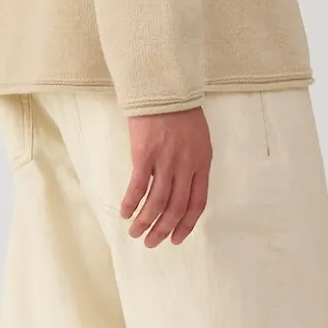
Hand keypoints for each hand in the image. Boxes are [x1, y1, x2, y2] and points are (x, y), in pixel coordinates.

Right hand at [121, 104, 211, 246]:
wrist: (164, 85)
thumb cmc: (180, 109)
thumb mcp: (198, 137)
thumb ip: (192, 163)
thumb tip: (181, 190)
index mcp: (202, 161)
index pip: (198, 203)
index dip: (186, 225)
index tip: (176, 239)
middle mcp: (186, 165)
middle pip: (176, 208)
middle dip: (163, 230)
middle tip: (152, 242)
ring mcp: (166, 160)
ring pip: (156, 203)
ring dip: (145, 222)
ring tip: (136, 232)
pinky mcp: (144, 154)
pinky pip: (138, 187)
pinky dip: (131, 203)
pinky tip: (125, 212)